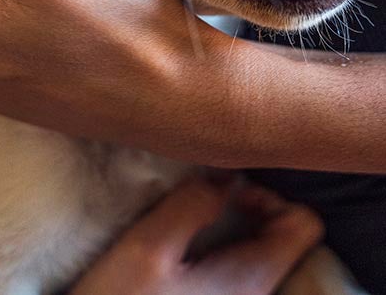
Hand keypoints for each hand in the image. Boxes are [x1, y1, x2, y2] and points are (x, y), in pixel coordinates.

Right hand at [69, 179, 323, 294]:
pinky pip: (238, 269)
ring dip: (230, 226)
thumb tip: (225, 174)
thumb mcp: (148, 247)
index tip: (224, 192)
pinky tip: (183, 245)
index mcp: (253, 279)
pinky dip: (220, 247)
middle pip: (284, 236)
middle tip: (203, 199)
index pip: (304, 223)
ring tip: (190, 217)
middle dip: (248, 207)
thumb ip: (192, 204)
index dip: (269, 195)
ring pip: (259, 251)